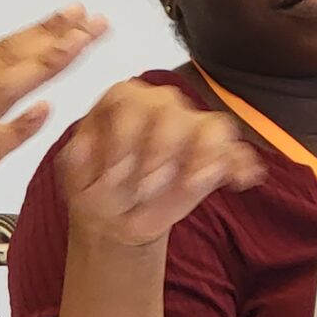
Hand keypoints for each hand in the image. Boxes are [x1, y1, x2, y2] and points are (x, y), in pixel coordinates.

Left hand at [60, 80, 263, 247]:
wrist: (118, 217)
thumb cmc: (97, 191)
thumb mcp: (75, 182)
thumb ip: (75, 163)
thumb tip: (80, 147)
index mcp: (120, 102)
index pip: (127, 99)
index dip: (123, 136)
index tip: (116, 172)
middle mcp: (159, 105)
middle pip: (171, 110)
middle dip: (160, 150)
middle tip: (145, 188)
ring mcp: (190, 127)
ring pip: (211, 124)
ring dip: (203, 155)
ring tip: (192, 182)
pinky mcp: (214, 154)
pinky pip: (236, 150)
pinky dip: (241, 164)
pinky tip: (241, 180)